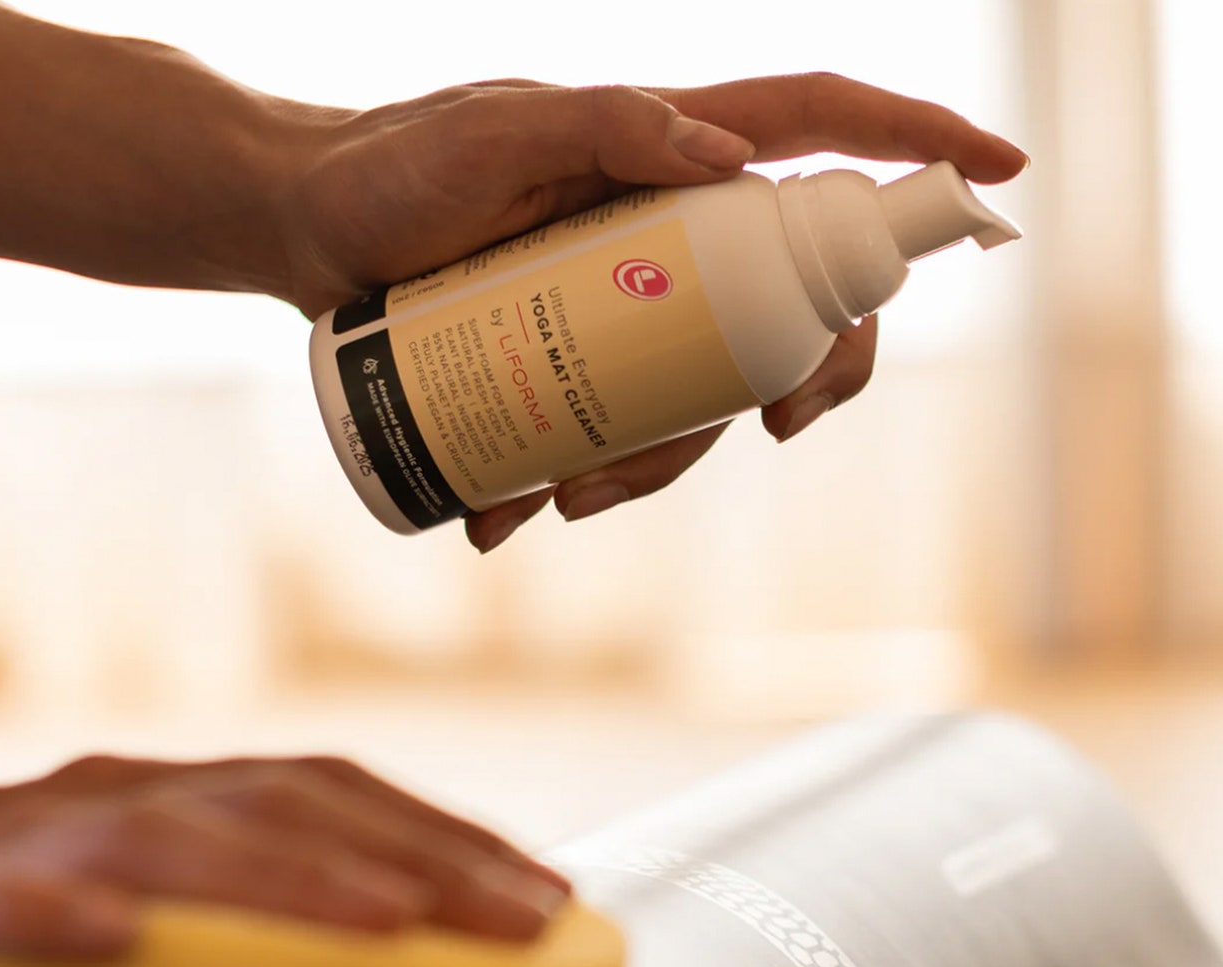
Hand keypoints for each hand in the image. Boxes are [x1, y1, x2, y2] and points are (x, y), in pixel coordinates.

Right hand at [0, 754, 567, 966]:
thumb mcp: (120, 931)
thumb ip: (227, 942)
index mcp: (161, 802)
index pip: (324, 794)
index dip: (439, 835)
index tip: (547, 897)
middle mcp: (99, 800)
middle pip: (271, 807)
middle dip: (407, 859)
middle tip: (521, 919)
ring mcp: (2, 841)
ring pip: (153, 843)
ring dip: (278, 878)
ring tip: (385, 923)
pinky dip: (46, 914)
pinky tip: (118, 943)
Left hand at [279, 73, 1025, 549]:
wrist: (299, 232)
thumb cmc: (390, 167)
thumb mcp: (494, 134)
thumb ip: (605, 123)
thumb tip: (728, 157)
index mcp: (669, 149)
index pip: (818, 131)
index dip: (915, 149)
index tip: (996, 183)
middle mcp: (663, 225)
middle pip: (788, 296)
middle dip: (804, 370)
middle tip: (779, 427)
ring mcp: (621, 296)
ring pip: (697, 387)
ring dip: (657, 461)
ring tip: (561, 502)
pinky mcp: (569, 353)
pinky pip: (612, 426)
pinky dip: (578, 480)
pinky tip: (504, 514)